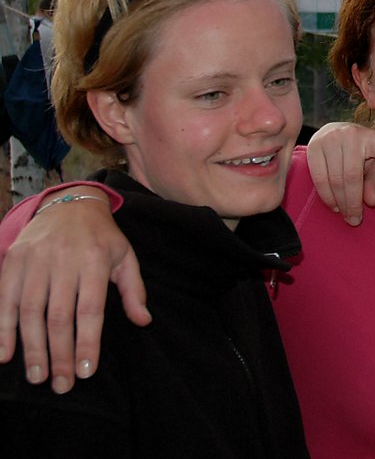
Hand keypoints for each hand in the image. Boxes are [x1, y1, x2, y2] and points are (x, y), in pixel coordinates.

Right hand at [0, 187, 147, 394]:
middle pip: (59, 316)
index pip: (90, 310)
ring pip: (30, 312)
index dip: (87, 343)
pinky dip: (3, 329)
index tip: (85, 372)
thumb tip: (144, 321)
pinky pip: (4, 299)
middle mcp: (63, 261)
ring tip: (38, 376)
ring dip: (31, 348)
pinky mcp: (12, 261)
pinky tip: (5, 354)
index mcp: (95, 261)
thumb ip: (134, 290)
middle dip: (59, 354)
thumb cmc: (101, 237)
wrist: (68, 204)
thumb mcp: (125, 256)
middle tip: (60, 385)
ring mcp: (35, 261)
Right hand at [307, 122, 374, 225]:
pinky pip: (319, 177)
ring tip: (345, 215)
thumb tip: (371, 201)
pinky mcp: (313, 147)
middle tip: (355, 220)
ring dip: (339, 202)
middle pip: (352, 176)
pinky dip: (326, 195)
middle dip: (353, 202)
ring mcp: (330, 139)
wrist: (335, 131)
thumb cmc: (361, 152)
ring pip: (334, 179)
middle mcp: (351, 135)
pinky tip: (333, 205)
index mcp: (372, 137)